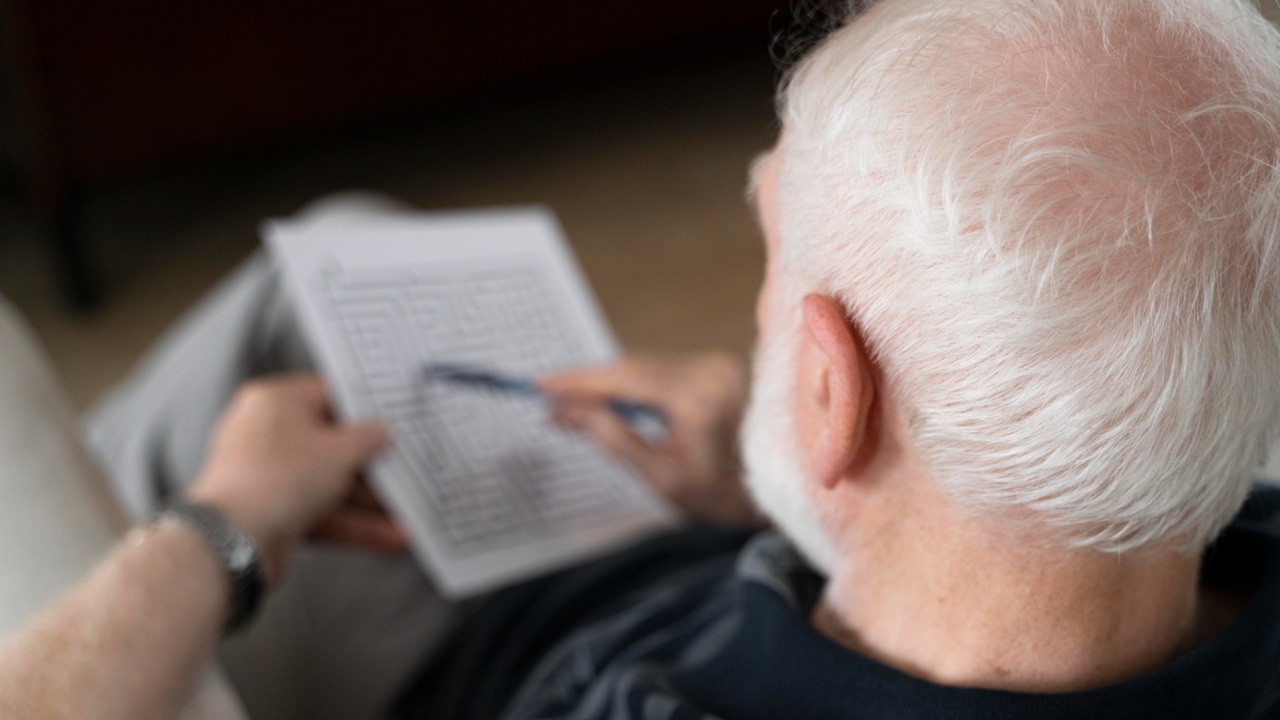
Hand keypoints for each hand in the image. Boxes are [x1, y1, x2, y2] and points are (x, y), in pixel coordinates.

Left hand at [187, 374, 401, 584]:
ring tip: (408, 513)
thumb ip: (369, 438)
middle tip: (407, 470)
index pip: (330, 396)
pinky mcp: (276, 513)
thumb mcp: (339, 451)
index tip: (397, 420)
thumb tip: (383, 431)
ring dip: (371, 502)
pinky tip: (390, 536)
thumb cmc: (273, 480)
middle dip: (374, 466)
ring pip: (332, 484)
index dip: (368, 410)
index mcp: (275, 403)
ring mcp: (271, 477)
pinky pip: (323, 513)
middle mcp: (269, 436)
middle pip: (334, 445)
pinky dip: (356, 524)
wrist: (231, 543)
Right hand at [541, 352, 761, 525]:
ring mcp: (721, 364)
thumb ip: (615, 440)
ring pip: (649, 364)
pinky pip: (668, 367)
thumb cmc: (727, 495)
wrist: (786, 489)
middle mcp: (712, 372)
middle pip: (634, 366)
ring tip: (575, 400)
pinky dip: (638, 380)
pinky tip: (614, 396)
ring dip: (613, 380)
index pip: (625, 379)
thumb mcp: (664, 479)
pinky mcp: (723, 366)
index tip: (542, 384)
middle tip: (549, 396)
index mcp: (699, 401)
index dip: (580, 380)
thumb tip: (570, 412)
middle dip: (591, 381)